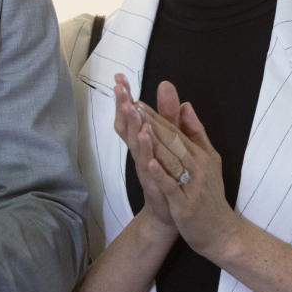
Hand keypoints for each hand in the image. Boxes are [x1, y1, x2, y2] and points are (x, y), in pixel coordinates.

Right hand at [112, 74, 176, 230]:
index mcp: (145, 141)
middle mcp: (141, 153)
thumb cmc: (170, 174)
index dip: (125, 98)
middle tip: (119, 88)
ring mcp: (146, 170)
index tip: (119, 78)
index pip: (132, 116)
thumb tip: (167, 86)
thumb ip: (169, 114)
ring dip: (134, 128)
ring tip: (132, 109)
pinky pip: (150, 170)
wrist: (173, 213)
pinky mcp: (155, 186)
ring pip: (137, 146)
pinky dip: (148, 156)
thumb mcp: (172, 139)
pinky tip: (147, 147)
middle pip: (128, 127)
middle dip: (124, 107)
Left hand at [138, 82, 242, 261]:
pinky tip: (150, 162)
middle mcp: (197, 166)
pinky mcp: (186, 204)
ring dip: (156, 143)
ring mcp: (192, 185)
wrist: (221, 233)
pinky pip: (172, 187)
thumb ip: (196, 132)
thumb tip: (186, 105)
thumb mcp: (208, 159)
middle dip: (153, 122)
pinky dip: (162, 174)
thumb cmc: (210, 194)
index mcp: (200, 154)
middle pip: (173, 141)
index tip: (138, 100)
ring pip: (172, 160)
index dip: (157, 116)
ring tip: (140, 125)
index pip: (176, 131)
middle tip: (134, 104)